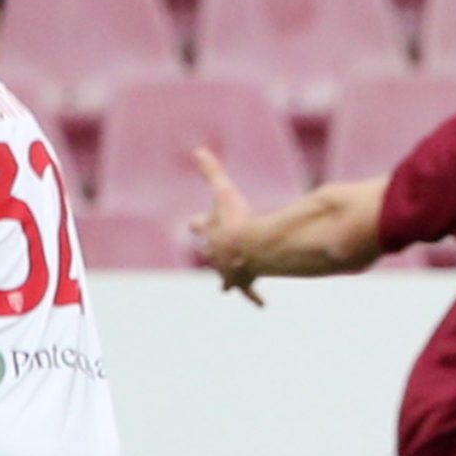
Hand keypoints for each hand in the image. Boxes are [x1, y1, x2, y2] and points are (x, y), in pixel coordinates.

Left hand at [188, 146, 263, 306]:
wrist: (247, 245)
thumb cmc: (236, 218)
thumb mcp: (223, 190)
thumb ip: (211, 171)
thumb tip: (197, 149)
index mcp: (211, 232)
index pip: (201, 226)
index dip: (200, 224)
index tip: (194, 224)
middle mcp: (215, 254)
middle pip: (210, 253)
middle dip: (211, 252)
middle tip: (210, 253)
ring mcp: (228, 270)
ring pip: (224, 276)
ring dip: (227, 278)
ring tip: (226, 286)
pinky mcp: (243, 281)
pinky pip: (249, 291)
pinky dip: (255, 297)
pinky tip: (262, 305)